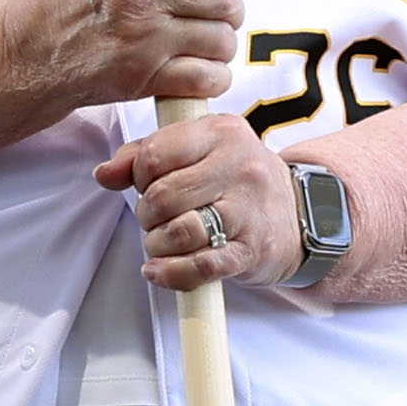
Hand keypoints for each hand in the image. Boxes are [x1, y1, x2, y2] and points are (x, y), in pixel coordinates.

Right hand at [1, 0, 243, 110]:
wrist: (26, 49)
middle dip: (229, 10)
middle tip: (213, 16)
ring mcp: (142, 36)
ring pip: (222, 40)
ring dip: (220, 46)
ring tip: (200, 44)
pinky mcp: (141, 77)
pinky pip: (207, 78)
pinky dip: (212, 79)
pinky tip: (196, 71)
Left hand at [93, 109, 300, 290]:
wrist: (301, 216)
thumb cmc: (236, 181)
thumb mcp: (197, 151)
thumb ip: (146, 154)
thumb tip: (105, 173)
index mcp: (221, 132)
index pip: (155, 154)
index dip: (138, 176)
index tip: (146, 186)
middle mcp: (239, 166)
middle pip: (163, 196)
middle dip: (146, 214)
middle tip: (155, 219)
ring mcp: (247, 210)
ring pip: (179, 231)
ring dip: (157, 244)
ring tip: (161, 243)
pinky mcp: (251, 250)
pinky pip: (201, 266)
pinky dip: (172, 273)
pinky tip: (160, 270)